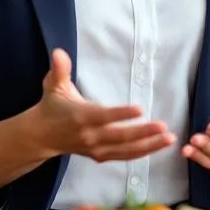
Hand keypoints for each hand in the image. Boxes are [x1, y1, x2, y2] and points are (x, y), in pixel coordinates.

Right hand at [30, 48, 175, 162]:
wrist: (40, 136)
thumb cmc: (51, 107)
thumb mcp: (53, 85)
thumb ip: (59, 69)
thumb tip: (58, 52)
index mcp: (81, 116)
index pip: (103, 116)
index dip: (121, 114)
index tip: (139, 109)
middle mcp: (90, 136)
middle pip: (120, 137)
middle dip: (143, 133)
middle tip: (163, 126)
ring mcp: (96, 148)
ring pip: (126, 150)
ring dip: (149, 146)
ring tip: (169, 138)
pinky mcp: (100, 156)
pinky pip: (124, 156)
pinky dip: (142, 153)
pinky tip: (159, 146)